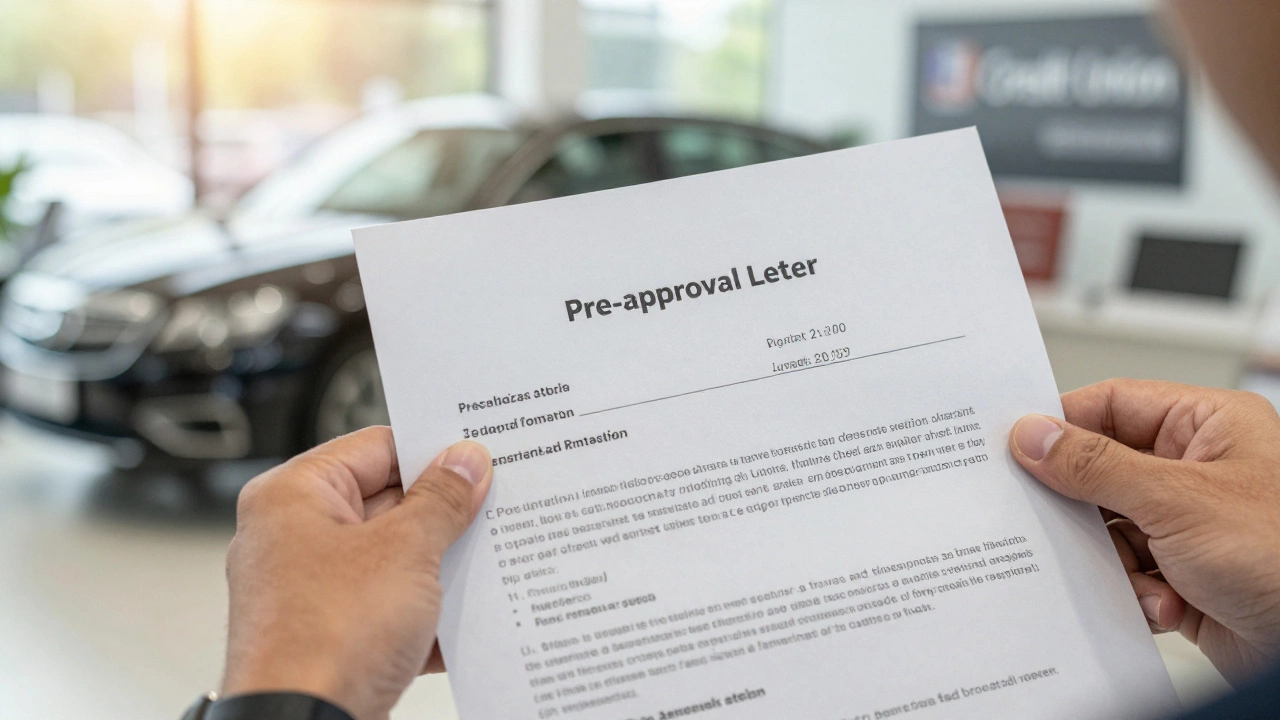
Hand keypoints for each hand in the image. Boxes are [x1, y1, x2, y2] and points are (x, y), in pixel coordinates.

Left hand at [221, 428, 492, 719]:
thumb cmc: (327, 638)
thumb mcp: (405, 551)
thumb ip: (442, 500)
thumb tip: (466, 463)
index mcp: (293, 496)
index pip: (375, 447)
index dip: (432, 451)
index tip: (479, 457)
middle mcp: (292, 537)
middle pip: (386, 502)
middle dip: (443, 512)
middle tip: (494, 507)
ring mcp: (309, 590)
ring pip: (391, 559)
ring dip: (440, 564)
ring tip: (490, 559)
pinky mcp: (330, 637)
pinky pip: (388, 608)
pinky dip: (426, 612)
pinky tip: (469, 616)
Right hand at [1009, 379, 1279, 684]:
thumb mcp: (1177, 501)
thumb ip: (1095, 465)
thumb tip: (1033, 436)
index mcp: (1209, 426)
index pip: (1112, 405)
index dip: (1061, 424)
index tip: (1015, 446)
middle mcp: (1199, 470)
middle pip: (1103, 471)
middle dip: (1085, 507)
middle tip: (1055, 520)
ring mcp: (1192, 524)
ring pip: (1110, 528)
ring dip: (1117, 561)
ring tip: (1145, 576)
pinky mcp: (1186, 574)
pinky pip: (1128, 571)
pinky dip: (1136, 592)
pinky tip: (1168, 604)